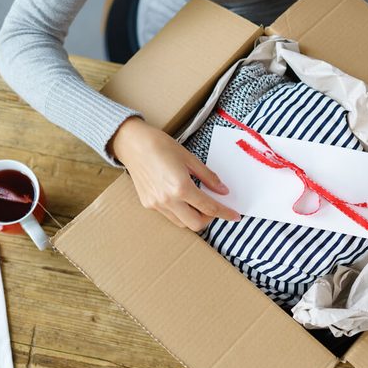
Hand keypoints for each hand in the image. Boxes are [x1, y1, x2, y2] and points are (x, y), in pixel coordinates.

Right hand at [109, 117, 240, 230]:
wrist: (132, 143)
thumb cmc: (160, 145)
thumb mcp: (190, 158)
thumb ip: (209, 177)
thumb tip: (223, 191)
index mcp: (181, 187)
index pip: (209, 208)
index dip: (225, 213)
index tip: (235, 216)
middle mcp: (168, 200)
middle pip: (196, 224)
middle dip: (209, 219)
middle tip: (213, 207)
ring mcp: (157, 204)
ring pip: (182, 223)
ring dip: (194, 217)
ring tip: (197, 201)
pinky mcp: (148, 204)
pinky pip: (170, 216)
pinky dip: (180, 212)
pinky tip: (181, 198)